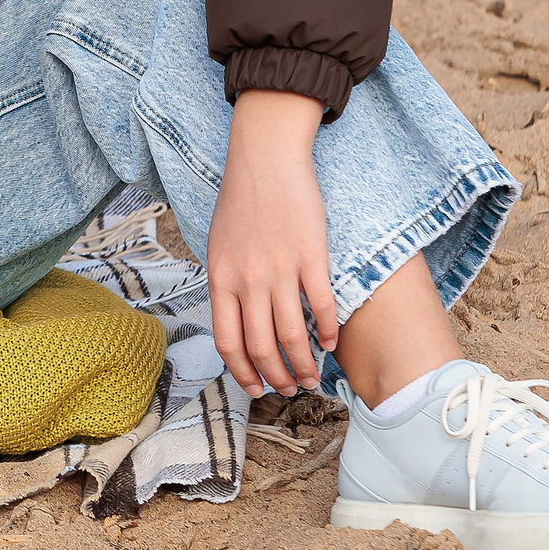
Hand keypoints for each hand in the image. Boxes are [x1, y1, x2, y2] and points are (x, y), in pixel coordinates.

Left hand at [205, 89, 337, 395]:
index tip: (254, 387)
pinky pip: (322, 307)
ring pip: (293, 336)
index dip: (241, 372)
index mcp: (220, 278)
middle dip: (276, 377)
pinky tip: (330, 344)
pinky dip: (328, 332)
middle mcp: (248, 280)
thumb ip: (226, 284)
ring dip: (303, 365)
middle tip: (289, 389)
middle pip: (261, 347)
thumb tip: (236, 322)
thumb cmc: (240, 202)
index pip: (228, 342)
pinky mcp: (312, 258)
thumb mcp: (218, 246)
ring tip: (312, 377)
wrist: (265, 161)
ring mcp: (280, 270)